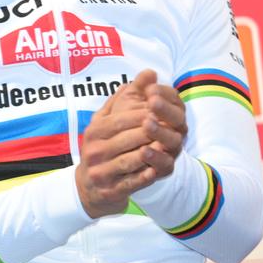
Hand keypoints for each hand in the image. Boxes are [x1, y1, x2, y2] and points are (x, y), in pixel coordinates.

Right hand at [75, 69, 185, 216]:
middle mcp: (95, 150)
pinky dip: (147, 174)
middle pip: (131, 137)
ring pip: (133, 159)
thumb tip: (149, 73)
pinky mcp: (111, 190)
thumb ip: (126, 97)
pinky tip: (158, 168)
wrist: (88, 188)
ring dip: (153, 152)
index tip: (163, 111)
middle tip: (173, 126)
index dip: (146, 113)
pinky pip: (134, 181)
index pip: (123, 118)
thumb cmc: (102, 148)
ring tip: (169, 146)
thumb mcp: (106, 121)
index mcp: (94, 131)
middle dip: (154, 131)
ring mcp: (102, 171)